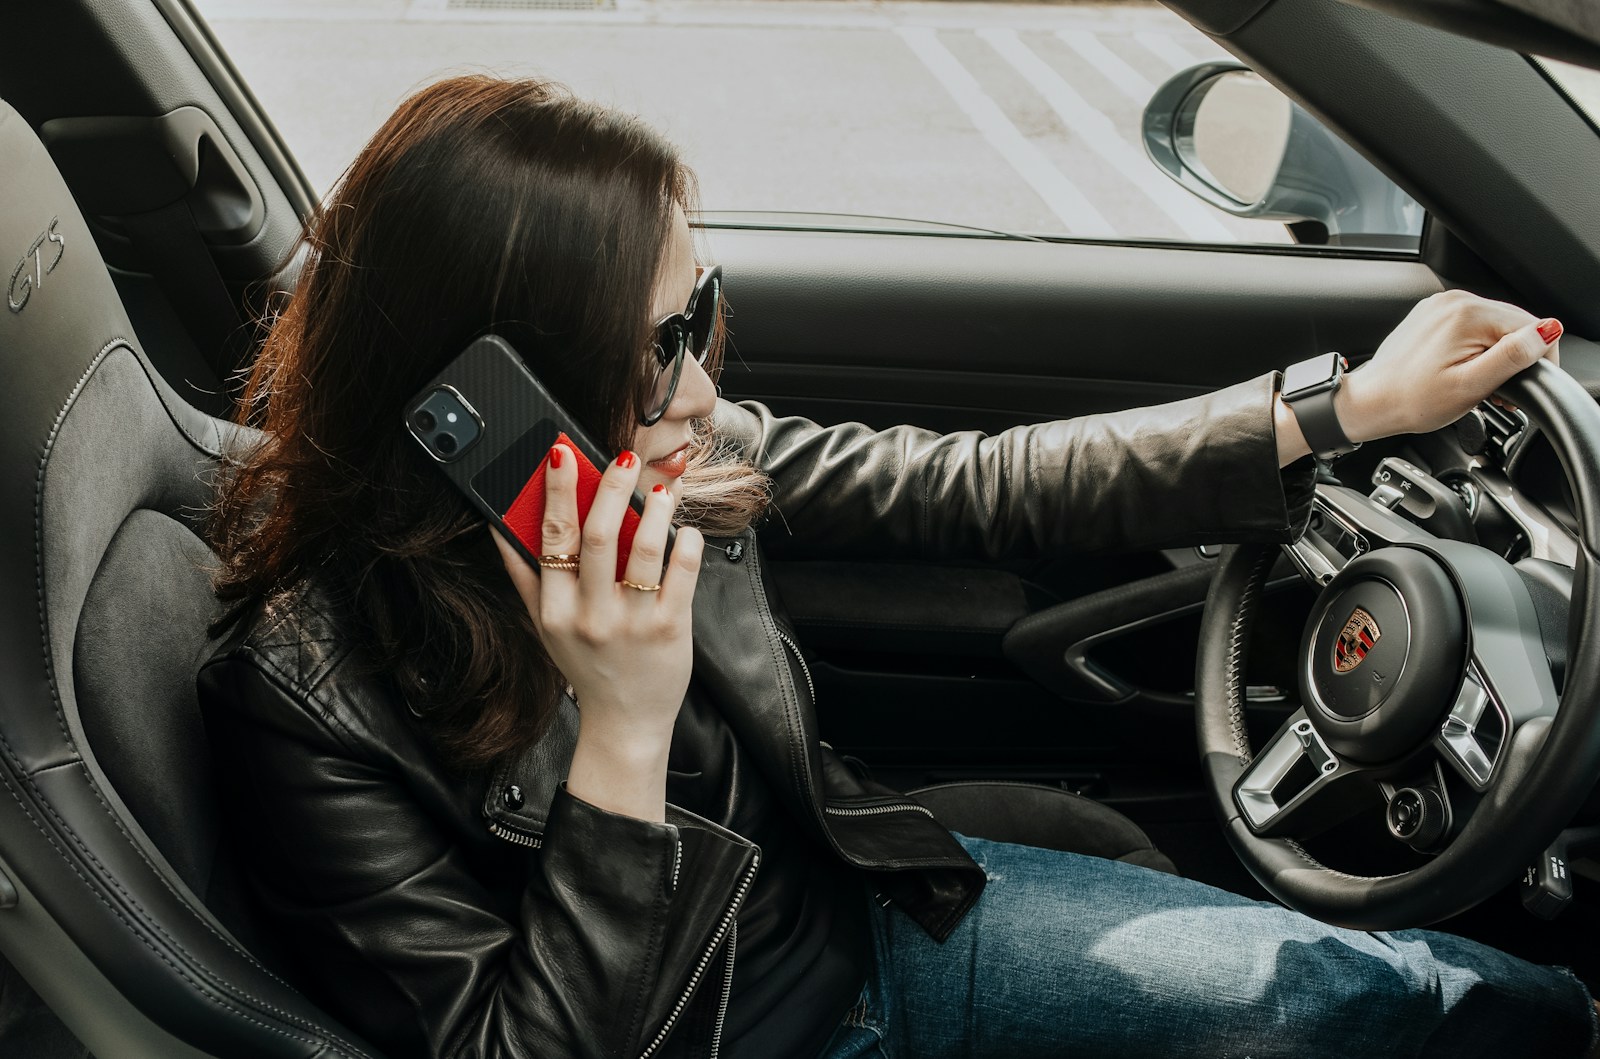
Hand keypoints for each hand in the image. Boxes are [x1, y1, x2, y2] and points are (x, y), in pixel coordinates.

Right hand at [493, 445, 703, 821]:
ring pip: (645, 550)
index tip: (563, 454)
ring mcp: (632, 623)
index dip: (556, 491)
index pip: (552, 538)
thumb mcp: (543, 626)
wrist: (625, 722)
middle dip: (610, 488)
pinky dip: (686, 545)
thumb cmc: (585, 667)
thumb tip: (498, 527)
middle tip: (624, 458)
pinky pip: (682, 575)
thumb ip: (523, 577)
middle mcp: (591, 615)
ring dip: (655, 511)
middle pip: (599, 537)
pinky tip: (685, 530)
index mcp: (554, 609)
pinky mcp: (671, 630)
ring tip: (662, 490)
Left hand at [1336, 290, 1561, 441]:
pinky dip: (1476, 349)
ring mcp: (1441, 306)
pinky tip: (1463, 371)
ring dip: (1495, 355)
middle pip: (1512, 325)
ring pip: (1493, 327)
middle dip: (1515, 359)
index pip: (1531, 326)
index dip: (1537, 360)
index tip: (1523, 388)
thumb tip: (1548, 330)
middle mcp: (1454, 301)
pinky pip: (1470, 328)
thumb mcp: (1471, 385)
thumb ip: (1513, 356)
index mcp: (1468, 313)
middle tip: (1500, 394)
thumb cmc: (1412, 400)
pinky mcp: (1432, 316)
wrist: (1369, 403)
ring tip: (1478, 384)